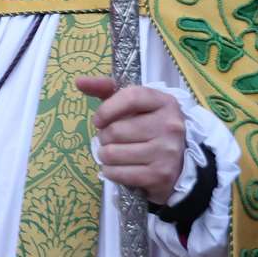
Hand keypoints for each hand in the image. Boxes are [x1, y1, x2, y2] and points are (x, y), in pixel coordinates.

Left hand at [75, 76, 183, 204]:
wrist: (177, 161)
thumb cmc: (147, 126)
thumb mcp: (132, 104)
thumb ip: (106, 89)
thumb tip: (79, 81)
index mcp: (164, 102)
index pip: (131, 97)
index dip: (106, 109)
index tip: (98, 120)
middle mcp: (170, 126)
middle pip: (116, 130)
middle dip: (104, 137)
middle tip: (111, 140)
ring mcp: (167, 151)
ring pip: (113, 153)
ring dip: (105, 156)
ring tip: (114, 153)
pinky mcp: (160, 175)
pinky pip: (118, 173)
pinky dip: (110, 172)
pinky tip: (117, 168)